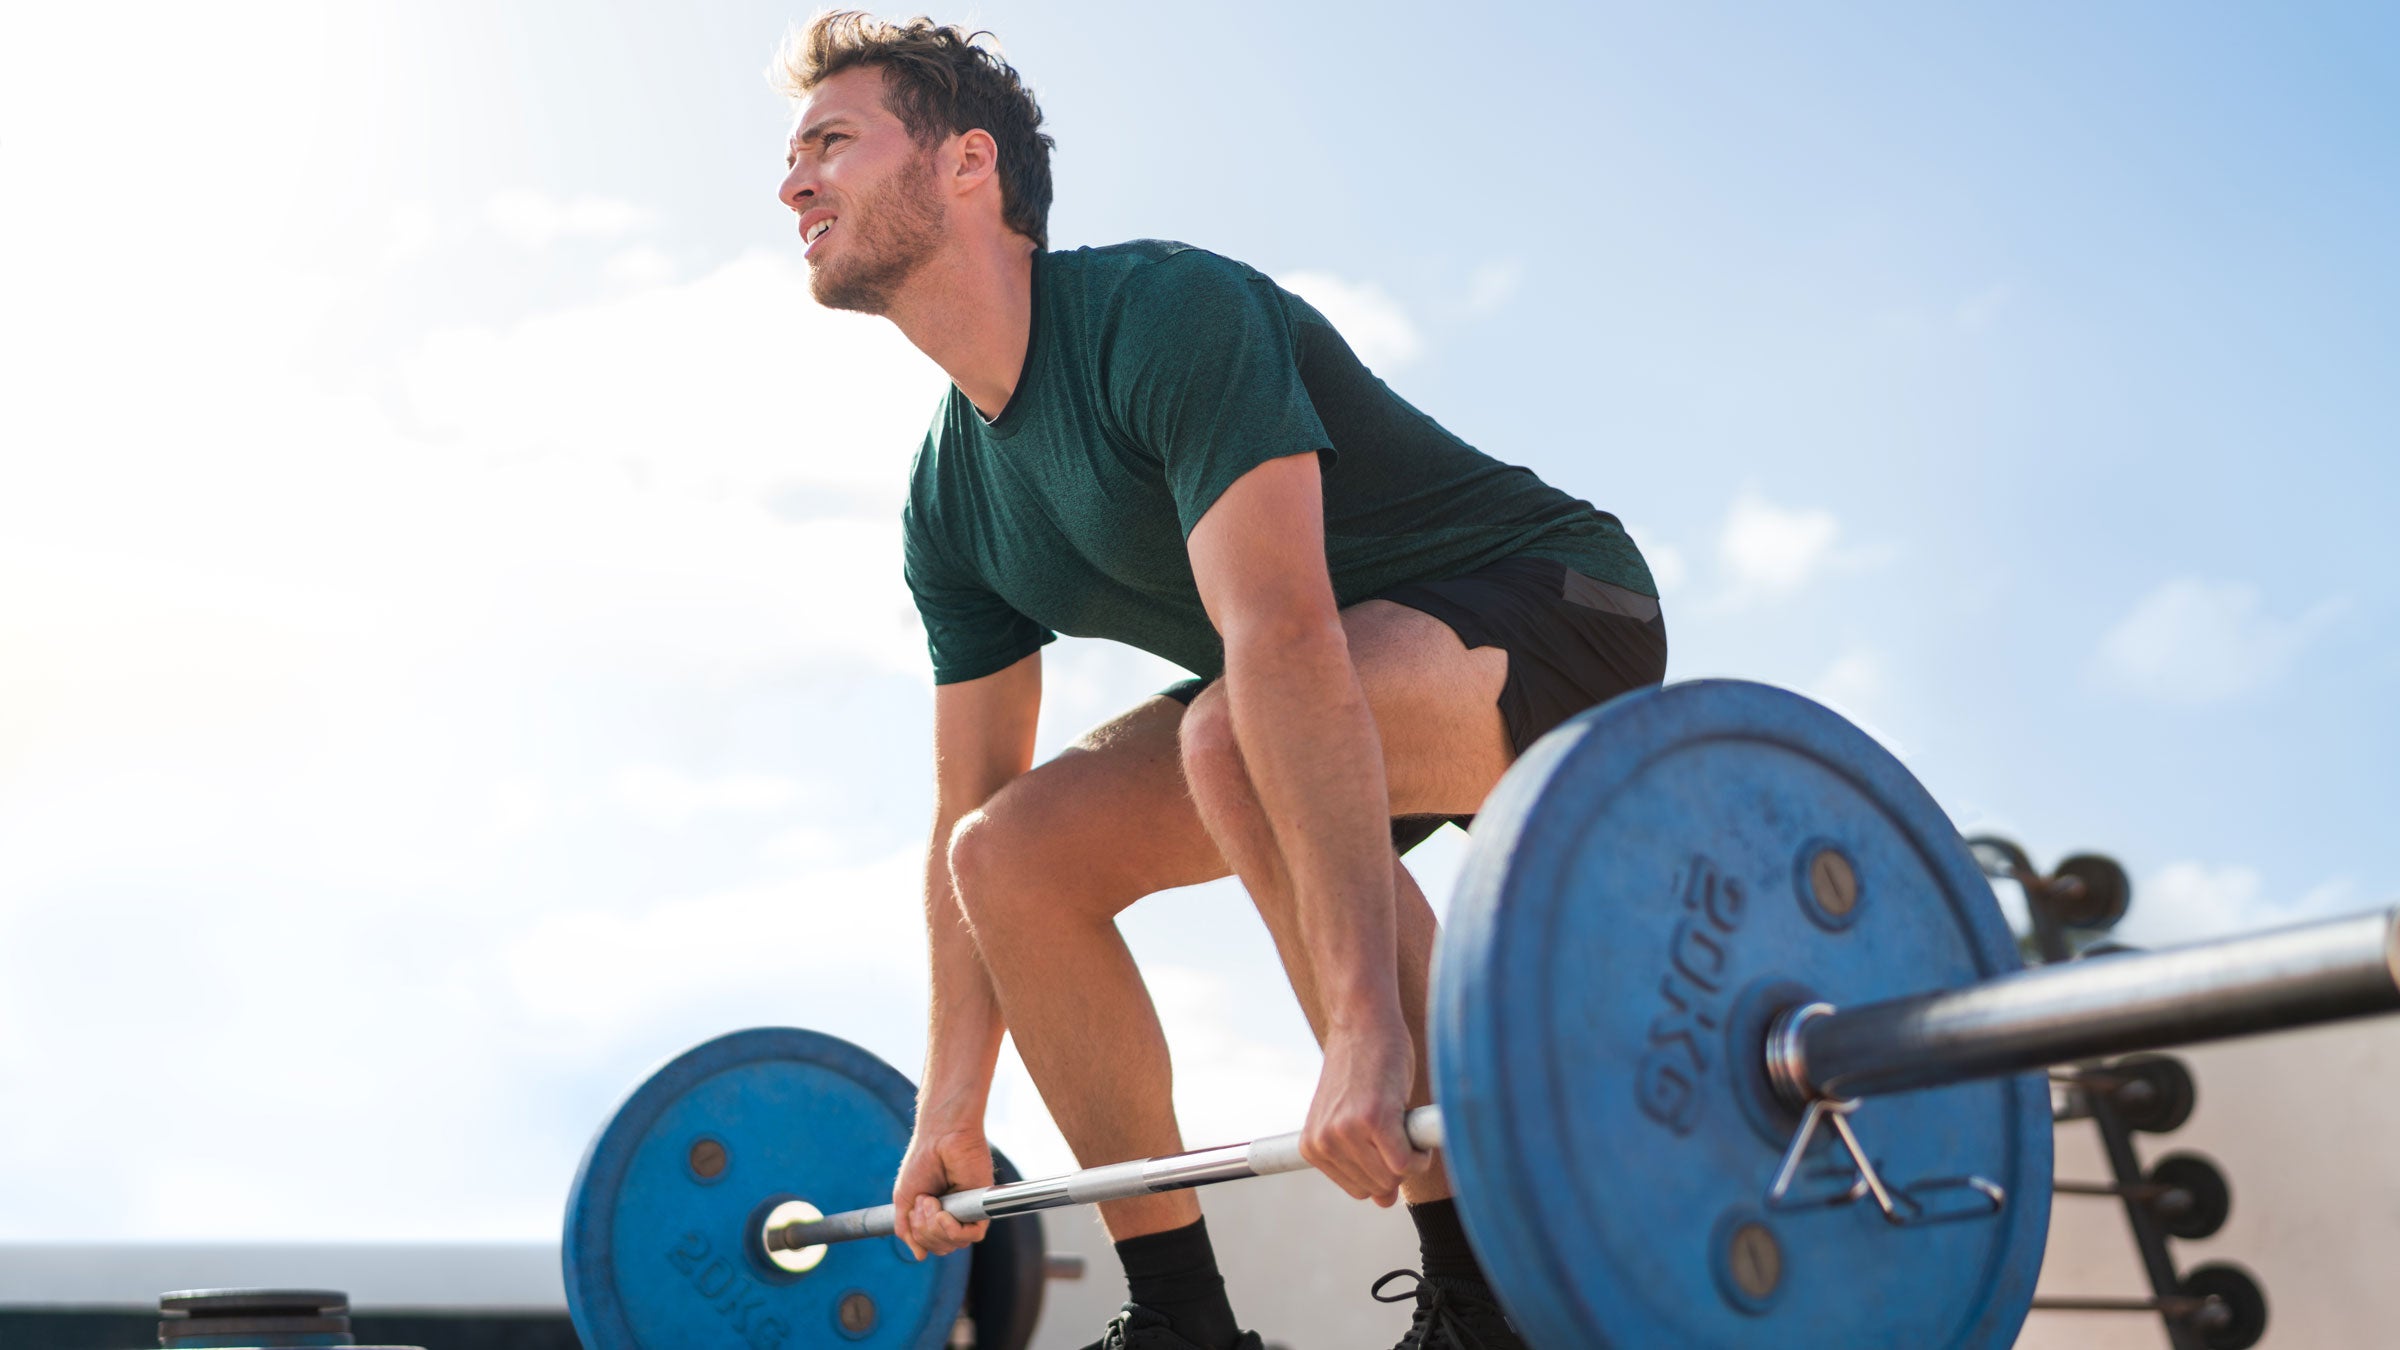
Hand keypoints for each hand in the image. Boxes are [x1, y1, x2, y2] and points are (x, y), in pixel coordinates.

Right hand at [892, 1121, 993, 1259]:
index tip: (914, 1208)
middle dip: (924, 1230)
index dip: (918, 1235)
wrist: (940, 1138)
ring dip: (935, 1228)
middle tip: (924, 1201)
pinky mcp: (981, 1206)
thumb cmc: (922, 1162)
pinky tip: (943, 1214)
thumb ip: (907, 1230)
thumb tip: (919, 1257)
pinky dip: (953, 1230)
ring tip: (931, 1201)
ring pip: (954, 1244)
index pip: (929, 1244)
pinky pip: (973, 1236)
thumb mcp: (904, 1200)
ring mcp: (968, 1212)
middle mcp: (954, 1216)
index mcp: (936, 1215)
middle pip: (941, 1247)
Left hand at [1300, 1018, 1427, 1206]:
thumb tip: (1384, 1201)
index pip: (1359, 1189)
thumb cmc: (1363, 1068)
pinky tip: (1414, 1124)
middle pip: (1377, 1188)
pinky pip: (1405, 1163)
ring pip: (1392, 1178)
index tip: (1386, 1142)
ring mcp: (1346, 1131)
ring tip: (1404, 1121)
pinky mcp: (1372, 1118)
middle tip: (1399, 1129)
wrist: (1363, 1023)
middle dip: (1397, 1166)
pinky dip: (1419, 1154)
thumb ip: (1363, 1160)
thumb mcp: (1351, 1119)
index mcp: (1313, 1147)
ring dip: (1411, 1157)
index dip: (1382, 1171)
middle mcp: (1324, 1143)